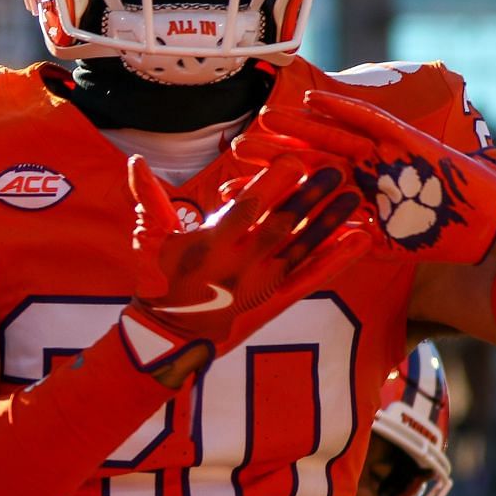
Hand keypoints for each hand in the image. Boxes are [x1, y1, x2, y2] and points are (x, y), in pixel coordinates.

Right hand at [118, 152, 368, 375]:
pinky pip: (312, 277)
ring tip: (356, 198)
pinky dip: (338, 259)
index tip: (294, 160)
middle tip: (337, 170)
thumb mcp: (149, 238)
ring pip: (303, 248)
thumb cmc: (158, 280)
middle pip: (281, 225)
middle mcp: (240, 262)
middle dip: (310, 197)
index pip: (245, 208)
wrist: (170, 336)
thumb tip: (134, 160)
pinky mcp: (277, 298)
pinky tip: (361, 241)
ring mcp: (261, 282)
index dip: (270, 184)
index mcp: (210, 242)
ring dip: (331, 222)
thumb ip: (148, 197)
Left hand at [241, 90, 495, 263]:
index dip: (270, 188)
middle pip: (311, 158)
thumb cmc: (446, 235)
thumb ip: (360, 241)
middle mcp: (368, 171)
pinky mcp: (409, 142)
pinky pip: (373, 122)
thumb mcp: (394, 244)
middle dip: (274, 154)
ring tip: (263, 117)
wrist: (495, 223)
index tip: (229, 190)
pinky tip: (315, 98)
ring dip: (299, 127)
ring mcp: (386, 155)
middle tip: (235, 149)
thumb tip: (327, 255)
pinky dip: (345, 110)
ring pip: (333, 136)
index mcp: (359, 195)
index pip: (306, 189)